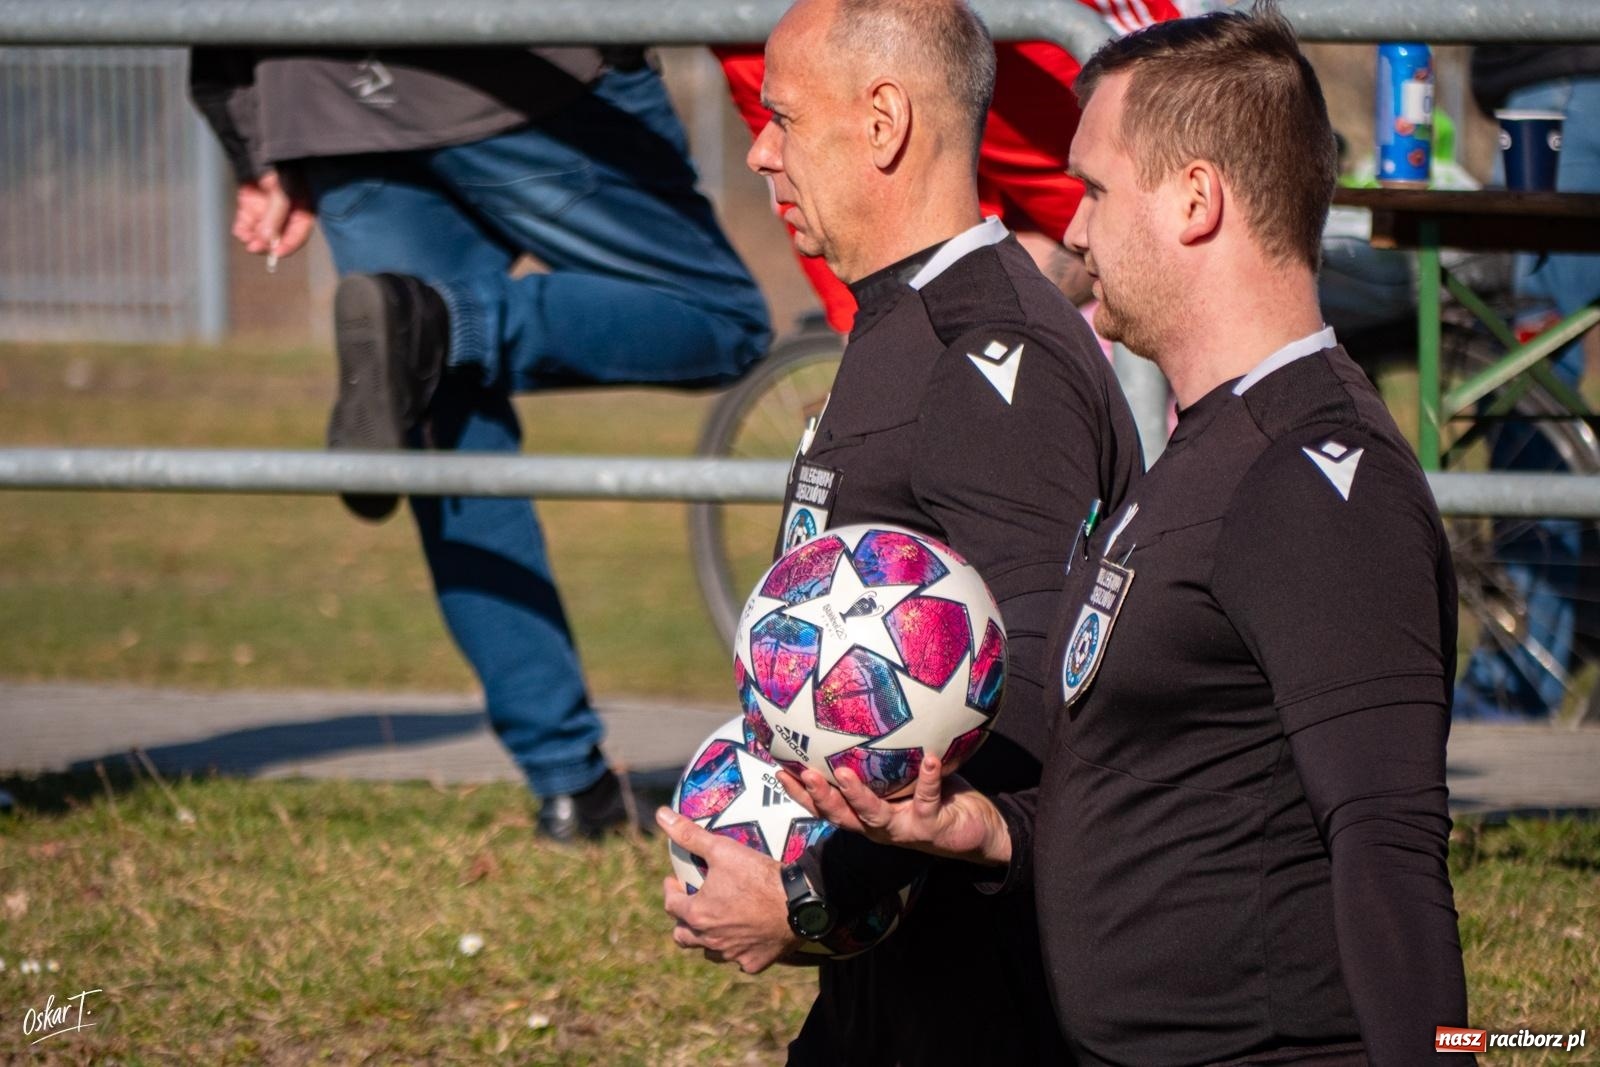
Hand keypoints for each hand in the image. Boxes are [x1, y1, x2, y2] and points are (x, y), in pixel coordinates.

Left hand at [233, 168, 315, 258]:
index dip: (288, 245)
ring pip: (260, 231)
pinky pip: (246, 222)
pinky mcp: (250, 205)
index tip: (277, 253)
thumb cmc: (280, 166)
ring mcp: (267, 210)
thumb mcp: (283, 190)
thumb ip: (276, 215)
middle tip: (256, 247)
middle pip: (278, 236)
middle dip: (267, 243)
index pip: (298, 234)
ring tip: (246, 238)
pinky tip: (240, 231)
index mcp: (302, 210)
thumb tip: (267, 240)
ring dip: (253, 238)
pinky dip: (243, 228)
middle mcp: (286, 214)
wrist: (259, 145)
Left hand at [656, 807, 800, 973]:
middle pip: (683, 937)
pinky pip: (739, 960)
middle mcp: (710, 939)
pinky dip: (738, 949)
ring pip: (709, 951)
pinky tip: (745, 938)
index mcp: (697, 914)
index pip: (671, 905)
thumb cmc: (758, 876)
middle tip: (692, 906)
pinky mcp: (753, 963)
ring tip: (717, 922)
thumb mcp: (722, 849)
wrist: (798, 903)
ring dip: (708, 938)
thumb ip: (690, 834)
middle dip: (682, 921)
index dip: (671, 891)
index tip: (676, 881)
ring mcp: (732, 954)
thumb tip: (662, 816)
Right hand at [779, 755, 1011, 866]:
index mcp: (866, 815)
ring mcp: (903, 829)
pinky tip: (930, 759)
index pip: (826, 807)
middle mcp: (879, 827)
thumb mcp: (903, 778)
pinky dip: (929, 779)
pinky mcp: (931, 826)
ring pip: (873, 815)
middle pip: (840, 816)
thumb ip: (883, 759)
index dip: (801, 795)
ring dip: (857, 796)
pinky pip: (928, 799)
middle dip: (819, 797)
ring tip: (844, 773)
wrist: (974, 830)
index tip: (779, 771)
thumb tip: (862, 715)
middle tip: (803, 774)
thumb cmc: (935, 797)